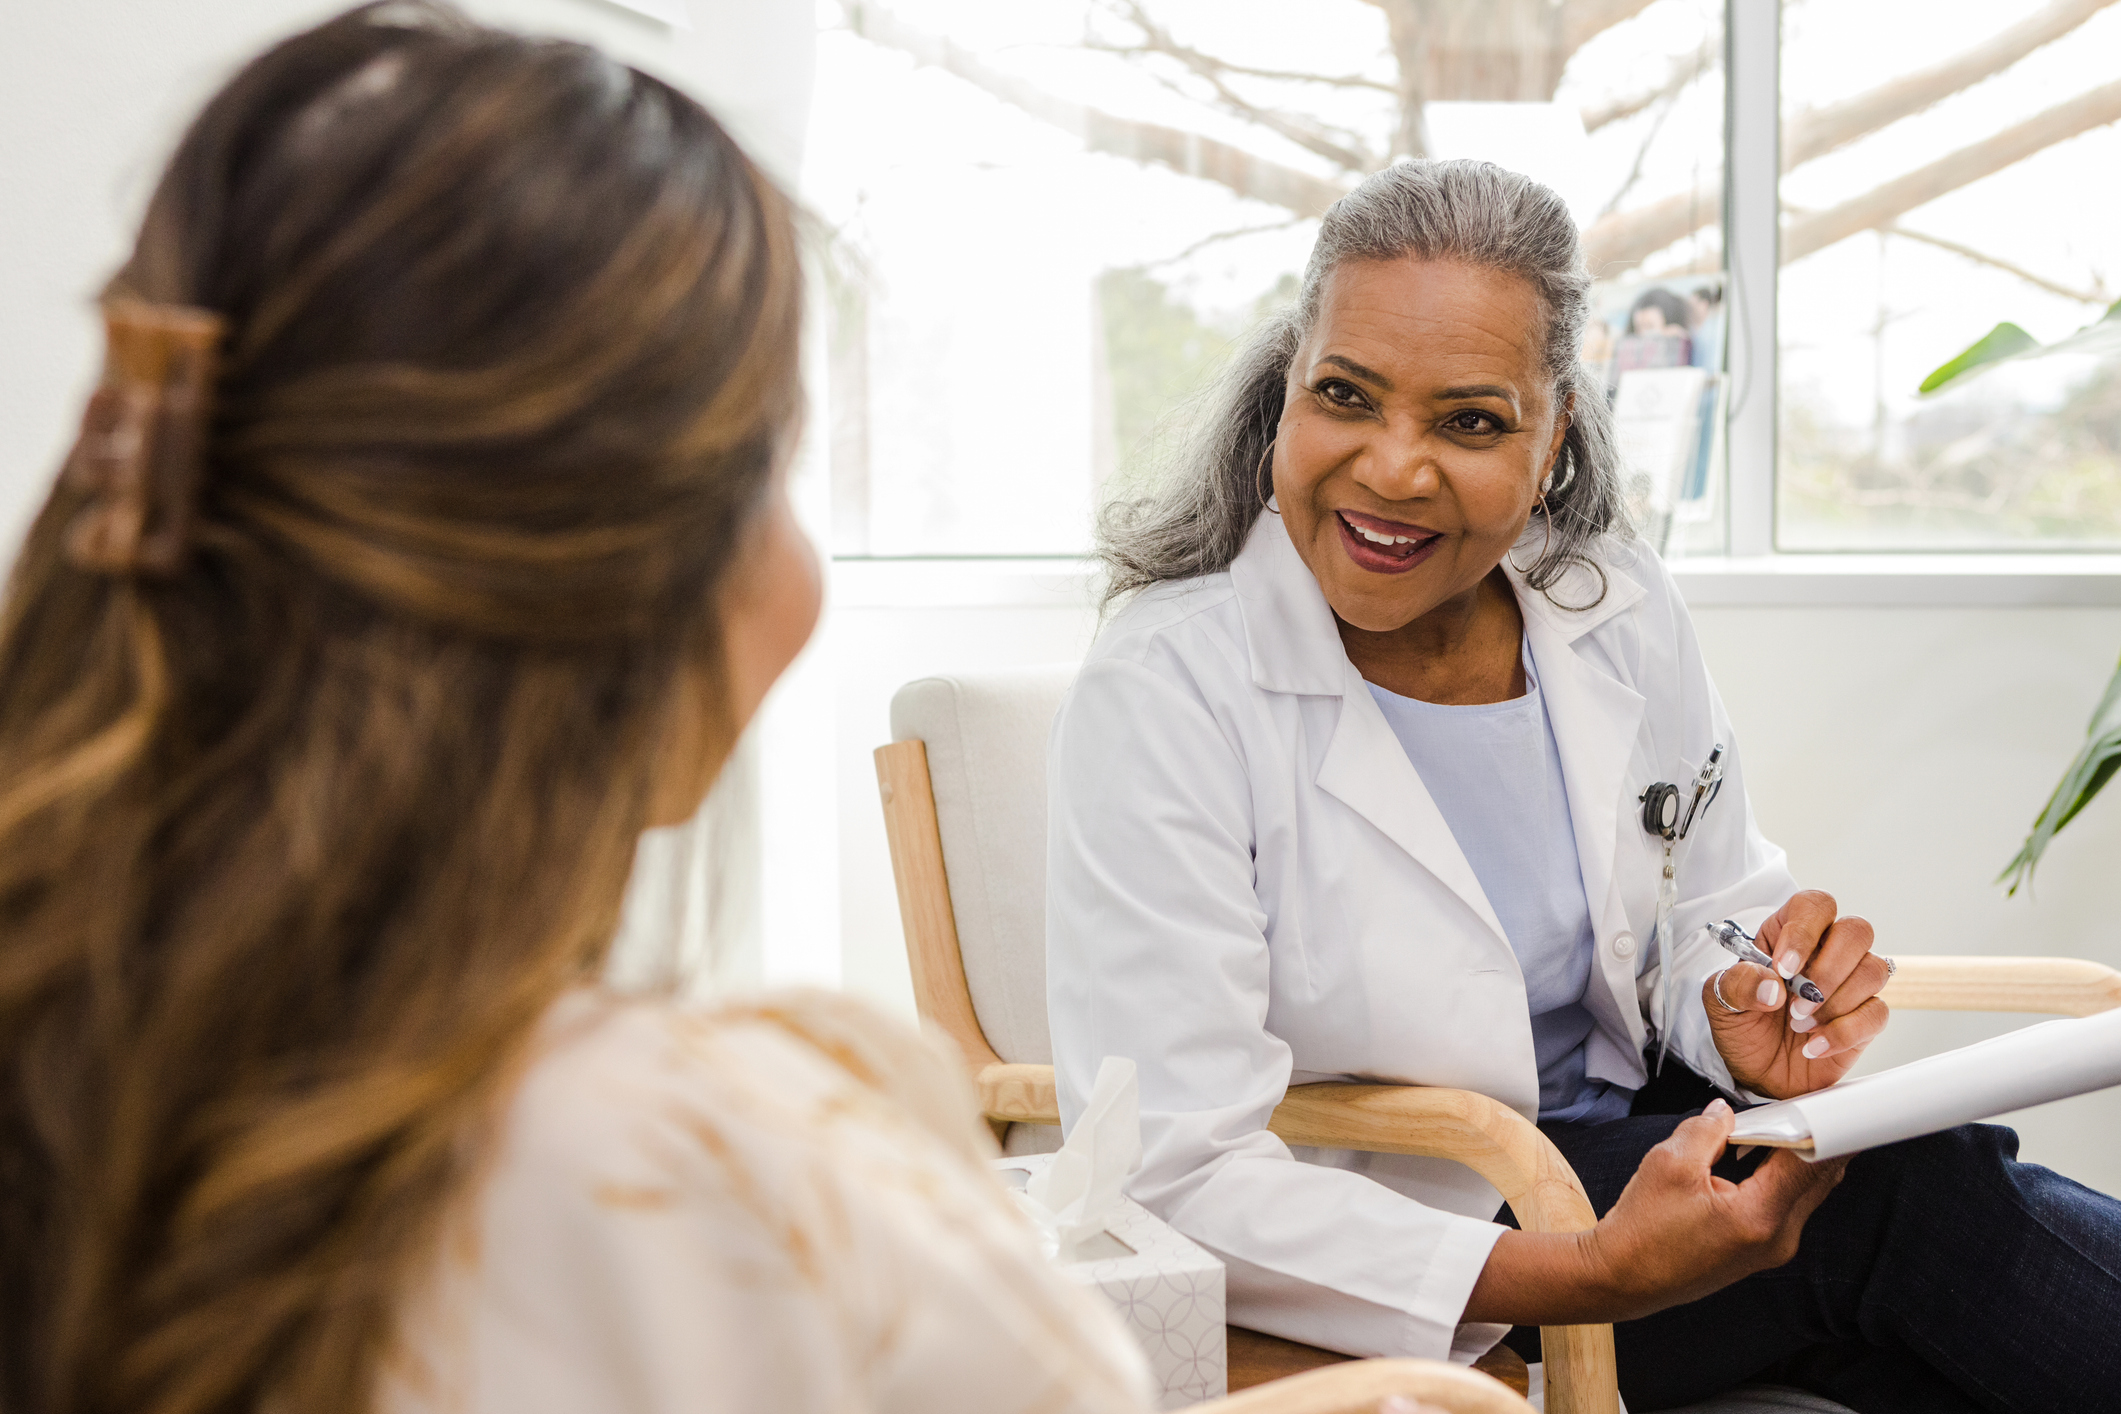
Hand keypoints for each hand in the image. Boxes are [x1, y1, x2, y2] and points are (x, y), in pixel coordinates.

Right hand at [1462, 1102, 1846, 1324]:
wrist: (1623, 1278)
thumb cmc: (1643, 1228)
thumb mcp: (1669, 1163)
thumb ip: (1706, 1130)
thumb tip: (1725, 1112)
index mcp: (1759, 1216)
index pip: (1811, 1163)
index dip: (1821, 1127)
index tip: (1827, 1103)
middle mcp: (1778, 1239)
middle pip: (1818, 1180)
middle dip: (1815, 1140)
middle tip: (1807, 1106)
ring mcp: (1773, 1250)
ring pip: (1805, 1193)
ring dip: (1799, 1159)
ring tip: (1777, 1127)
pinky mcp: (1761, 1252)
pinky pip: (1787, 1206)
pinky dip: (1782, 1179)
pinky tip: (1761, 1157)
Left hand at [1706, 889, 1889, 1099]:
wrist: (1758, 1072)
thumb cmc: (1743, 1026)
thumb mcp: (1720, 1002)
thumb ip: (1738, 985)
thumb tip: (1772, 987)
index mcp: (1789, 933)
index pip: (1815, 905)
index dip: (1804, 932)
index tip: (1783, 969)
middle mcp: (1826, 951)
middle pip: (1857, 930)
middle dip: (1827, 969)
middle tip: (1795, 1002)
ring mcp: (1851, 983)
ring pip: (1873, 970)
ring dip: (1833, 1002)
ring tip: (1798, 1024)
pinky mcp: (1866, 1017)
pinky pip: (1877, 1013)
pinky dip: (1843, 1033)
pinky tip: (1812, 1045)